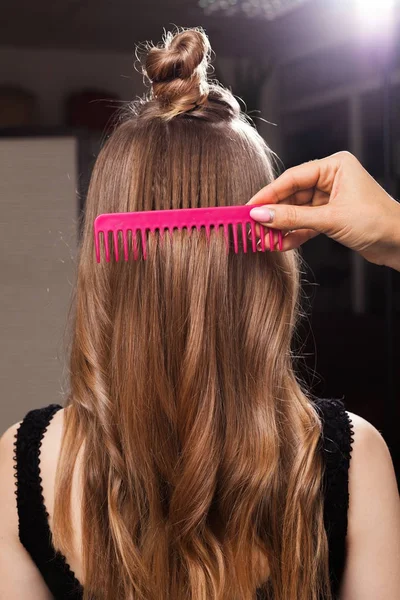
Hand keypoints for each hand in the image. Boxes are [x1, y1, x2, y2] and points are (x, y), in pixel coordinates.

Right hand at [246, 151, 399, 270]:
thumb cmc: (376, 222)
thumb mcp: (330, 219)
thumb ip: (293, 217)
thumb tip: (261, 215)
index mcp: (334, 166)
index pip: (292, 178)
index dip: (268, 194)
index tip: (248, 207)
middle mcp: (331, 178)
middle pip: (292, 195)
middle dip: (273, 214)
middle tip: (252, 227)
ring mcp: (331, 198)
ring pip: (297, 211)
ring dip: (281, 227)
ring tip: (263, 240)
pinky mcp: (332, 216)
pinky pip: (306, 223)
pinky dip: (294, 233)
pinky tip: (280, 244)